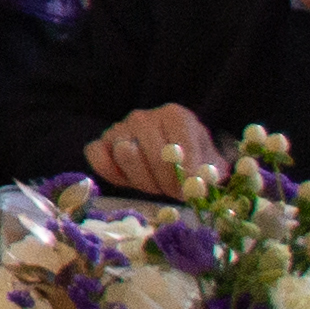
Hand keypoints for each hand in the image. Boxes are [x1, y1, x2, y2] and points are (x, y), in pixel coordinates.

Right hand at [85, 104, 215, 198]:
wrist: (171, 157)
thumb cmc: (192, 160)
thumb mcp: (210, 164)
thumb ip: (208, 174)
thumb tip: (196, 185)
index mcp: (174, 115)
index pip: (180, 146)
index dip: (187, 173)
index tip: (192, 190)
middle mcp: (143, 117)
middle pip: (154, 155)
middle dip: (167, 182)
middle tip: (176, 193)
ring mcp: (119, 128)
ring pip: (126, 156)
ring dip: (144, 181)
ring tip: (157, 186)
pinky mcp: (100, 144)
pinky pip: (99, 159)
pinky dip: (112, 174)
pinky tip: (129, 180)